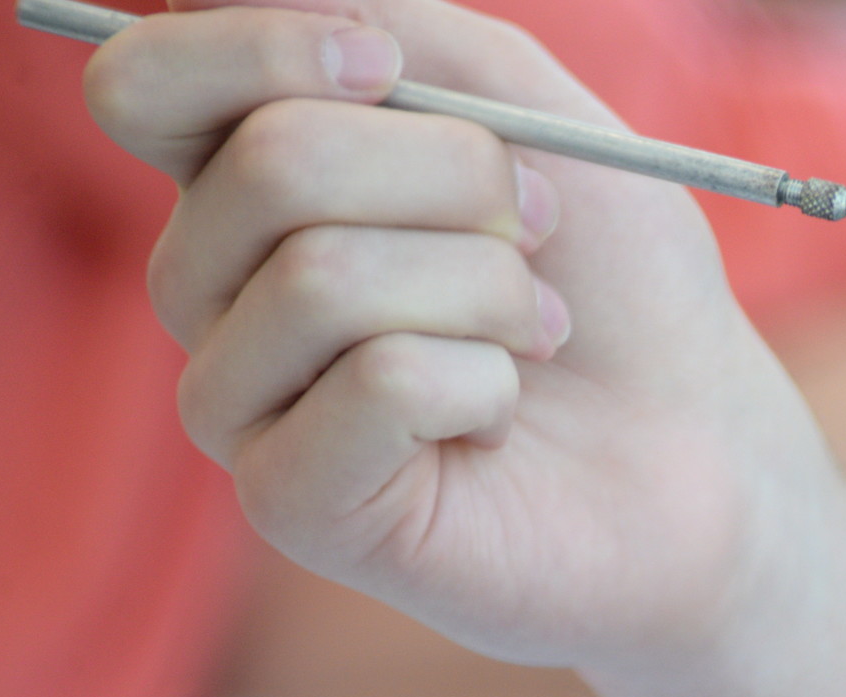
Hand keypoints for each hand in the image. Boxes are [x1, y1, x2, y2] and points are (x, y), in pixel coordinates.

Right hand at [85, 0, 845, 665]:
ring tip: (537, 334)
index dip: (258, 46)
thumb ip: (394, 25)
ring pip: (324, 277)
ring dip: (489, 288)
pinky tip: (499, 419)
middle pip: (271, 162)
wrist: (701, 441)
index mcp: (245, 178)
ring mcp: (240, 401)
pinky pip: (378, 384)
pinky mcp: (294, 500)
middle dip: (458, 173)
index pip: (143, 84)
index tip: (389, 63)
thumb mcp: (525, 106)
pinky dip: (484, 383)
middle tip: (538, 228)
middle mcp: (213, 286)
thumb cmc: (612, 273)